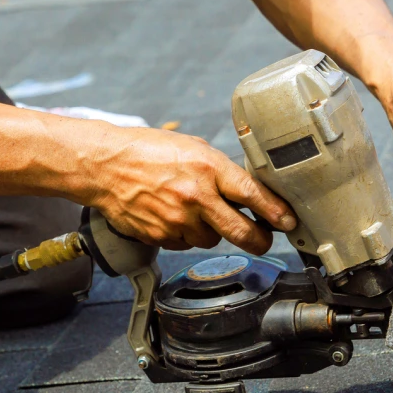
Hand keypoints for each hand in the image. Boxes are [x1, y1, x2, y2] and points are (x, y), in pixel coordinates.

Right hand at [85, 128, 296, 253]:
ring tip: (195, 211)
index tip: (289, 222)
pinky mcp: (161, 236)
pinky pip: (185, 244)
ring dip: (212, 232)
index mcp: (207, 167)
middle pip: (240, 232)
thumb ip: (220, 170)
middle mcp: (195, 196)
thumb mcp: (192, 148)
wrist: (104, 166)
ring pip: (211, 241)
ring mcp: (177, 220)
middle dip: (259, 240)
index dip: (275, 212)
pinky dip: (185, 235)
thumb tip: (248, 193)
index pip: (252, 194)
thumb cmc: (147, 151)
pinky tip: (173, 215)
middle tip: (265, 239)